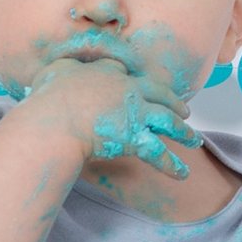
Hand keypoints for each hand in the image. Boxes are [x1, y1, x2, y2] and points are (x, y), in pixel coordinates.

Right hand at [17, 47, 199, 178]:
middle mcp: (128, 90)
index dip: (134, 77)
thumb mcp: (53, 72)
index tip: (140, 83)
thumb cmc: (47, 98)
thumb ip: (62, 68)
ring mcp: (135, 113)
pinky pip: (158, 153)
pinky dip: (172, 164)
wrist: (55, 120)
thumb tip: (60, 72)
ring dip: (183, 132)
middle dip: (174, 102)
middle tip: (185, 110)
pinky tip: (183, 174)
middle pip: (159, 93)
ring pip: (167, 121)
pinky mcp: (135, 138)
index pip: (126, 69)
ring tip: (194, 140)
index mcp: (107, 73)